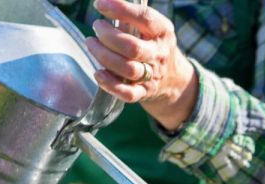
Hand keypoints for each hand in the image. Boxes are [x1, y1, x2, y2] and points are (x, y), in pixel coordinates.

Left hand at [86, 0, 198, 131]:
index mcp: (162, 32)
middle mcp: (158, 54)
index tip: (100, 5)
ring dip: (103, 56)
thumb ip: (132, 17)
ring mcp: (152, 75)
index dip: (121, 10)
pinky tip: (98, 74)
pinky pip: (127, 93)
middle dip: (108, 36)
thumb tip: (106, 4)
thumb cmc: (153, 45)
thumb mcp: (152, 27)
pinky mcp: (144, 92)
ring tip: (92, 43)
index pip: (145, 18)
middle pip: (132, 47)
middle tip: (97, 27)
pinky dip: (110, 84)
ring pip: (127, 69)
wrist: (173, 79)